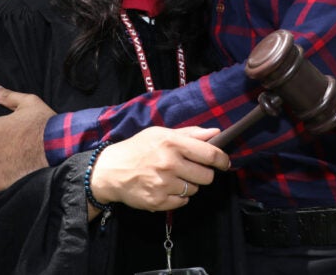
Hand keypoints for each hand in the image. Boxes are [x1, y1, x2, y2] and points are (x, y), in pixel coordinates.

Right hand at [89, 127, 230, 211]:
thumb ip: (190, 133)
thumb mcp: (161, 133)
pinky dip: (178, 197)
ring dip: (189, 185)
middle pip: (206, 176)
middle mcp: (169, 164)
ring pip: (194, 190)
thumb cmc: (138, 148)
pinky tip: (166, 188)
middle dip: (203, 173)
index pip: (209, 154)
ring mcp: (163, 184)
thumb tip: (215, 132)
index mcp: (172, 143)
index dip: (222, 160)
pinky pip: (182, 202)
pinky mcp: (158, 202)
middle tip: (191, 169)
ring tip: (173, 178)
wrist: (111, 170)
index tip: (224, 162)